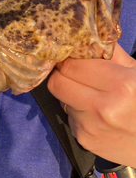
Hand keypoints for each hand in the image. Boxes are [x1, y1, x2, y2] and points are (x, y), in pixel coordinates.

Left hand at [48, 44, 135, 166]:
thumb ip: (112, 55)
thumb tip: (87, 38)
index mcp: (121, 85)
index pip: (72, 65)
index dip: (71, 59)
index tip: (76, 58)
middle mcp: (102, 108)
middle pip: (56, 82)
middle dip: (63, 74)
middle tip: (76, 73)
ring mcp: (90, 126)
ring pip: (61, 99)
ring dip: (71, 94)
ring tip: (94, 95)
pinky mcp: (84, 139)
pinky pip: (69, 116)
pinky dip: (78, 112)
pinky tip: (97, 114)